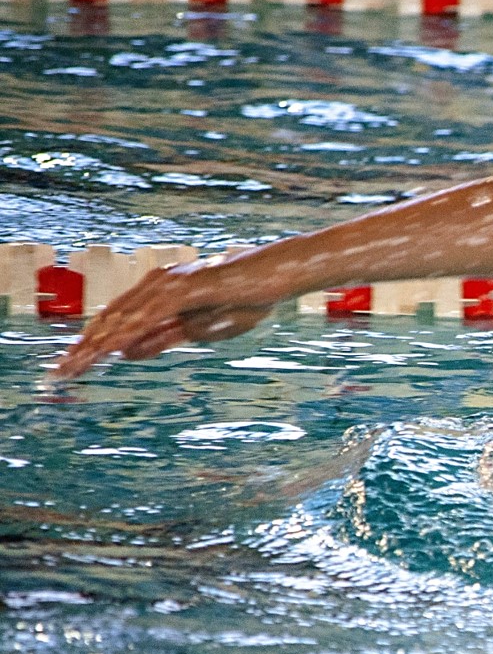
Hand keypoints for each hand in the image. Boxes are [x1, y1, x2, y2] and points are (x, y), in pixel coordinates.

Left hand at [52, 263, 274, 379]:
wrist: (268, 281)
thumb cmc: (239, 302)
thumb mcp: (195, 330)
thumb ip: (160, 339)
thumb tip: (125, 353)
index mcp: (158, 296)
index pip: (118, 322)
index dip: (94, 344)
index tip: (75, 365)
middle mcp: (154, 286)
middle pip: (112, 319)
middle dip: (86, 347)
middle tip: (63, 371)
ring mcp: (166, 286)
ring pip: (122, 318)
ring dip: (97, 342)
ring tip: (76, 363)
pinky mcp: (180, 290)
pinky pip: (147, 315)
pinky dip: (125, 333)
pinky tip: (109, 348)